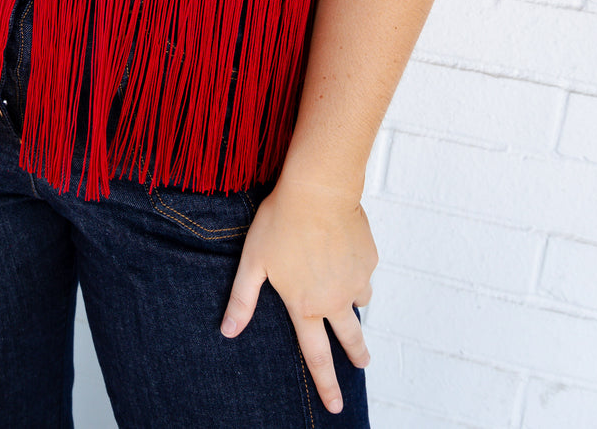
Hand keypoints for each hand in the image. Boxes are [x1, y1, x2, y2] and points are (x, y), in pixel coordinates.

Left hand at [220, 177, 376, 415]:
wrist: (318, 189)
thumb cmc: (280, 221)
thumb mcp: (253, 261)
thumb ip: (242, 300)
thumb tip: (227, 332)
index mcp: (306, 306)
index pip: (317, 356)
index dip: (326, 384)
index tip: (336, 406)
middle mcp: (335, 299)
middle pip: (350, 338)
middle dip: (357, 355)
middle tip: (363, 365)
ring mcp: (356, 279)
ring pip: (359, 300)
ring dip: (354, 303)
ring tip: (346, 293)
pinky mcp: (369, 258)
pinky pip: (363, 271)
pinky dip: (355, 269)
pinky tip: (342, 251)